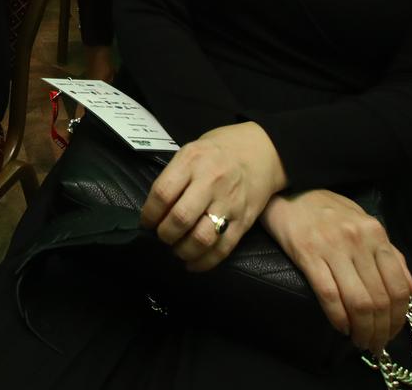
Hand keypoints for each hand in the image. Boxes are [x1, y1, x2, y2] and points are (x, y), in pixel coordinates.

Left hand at [140, 121, 284, 272]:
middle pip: (180, 218)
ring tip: (177, 249)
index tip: (146, 222)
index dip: (149, 213)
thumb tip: (155, 209)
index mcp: (192, 161)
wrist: (264, 150)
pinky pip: (223, 248)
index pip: (162, 193)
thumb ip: (175, 175)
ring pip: (201, 238)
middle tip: (162, 236)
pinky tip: (192, 263)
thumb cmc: (221, 148)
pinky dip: (204, 262)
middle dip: (164, 234)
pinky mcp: (244, 221)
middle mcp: (210, 181)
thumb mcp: (192, 149)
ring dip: (182, 250)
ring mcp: (229, 203)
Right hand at [261, 190, 411, 352]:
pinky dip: (338, 317)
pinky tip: (341, 328)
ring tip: (360, 341)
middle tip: (376, 345)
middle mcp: (358, 240)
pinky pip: (329, 294)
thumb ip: (391, 256)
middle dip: (380, 330)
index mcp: (376, 233)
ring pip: (358, 301)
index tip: (392, 333)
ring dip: (362, 330)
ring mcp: (332, 247)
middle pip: (379, 299)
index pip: (397, 286)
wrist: (289, 190)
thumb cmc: (328, 209)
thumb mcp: (365, 224)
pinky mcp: (307, 254)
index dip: (398, 318)